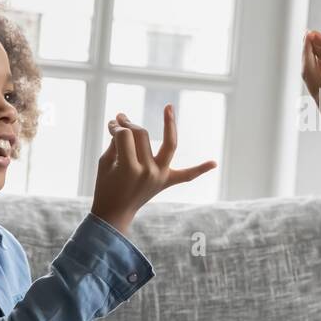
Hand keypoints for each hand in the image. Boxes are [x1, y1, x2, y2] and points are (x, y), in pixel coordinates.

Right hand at [90, 105, 216, 233]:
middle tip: (119, 121)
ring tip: (169, 107)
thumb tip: (122, 123)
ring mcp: (161, 177)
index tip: (110, 125)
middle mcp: (148, 171)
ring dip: (170, 126)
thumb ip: (115, 142)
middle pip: (142, 136)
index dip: (116, 127)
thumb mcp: (106, 162)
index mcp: (129, 168)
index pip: (125, 136)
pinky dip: (200, 169)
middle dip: (129, 125)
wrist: (115, 212)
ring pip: (168, 144)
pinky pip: (187, 175)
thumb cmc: (106, 185)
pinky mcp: (167, 182)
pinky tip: (214, 163)